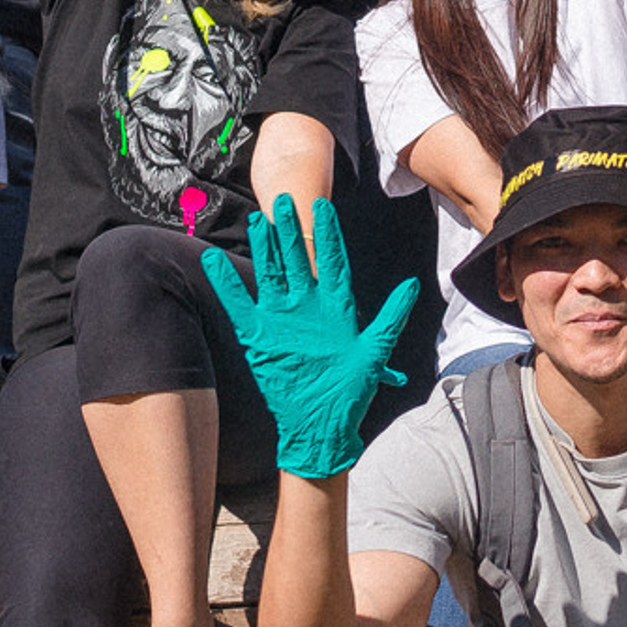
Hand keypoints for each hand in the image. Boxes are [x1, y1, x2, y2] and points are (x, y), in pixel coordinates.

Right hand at [202, 197, 415, 480]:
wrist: (321, 423)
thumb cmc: (351, 392)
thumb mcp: (374, 350)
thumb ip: (391, 317)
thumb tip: (413, 284)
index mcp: (336, 308)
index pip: (331, 263)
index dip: (327, 237)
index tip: (324, 209)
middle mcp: (307, 308)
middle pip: (297, 261)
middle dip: (291, 233)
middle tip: (285, 202)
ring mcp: (281, 320)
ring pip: (270, 274)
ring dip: (264, 249)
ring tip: (259, 219)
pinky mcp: (258, 337)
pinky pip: (239, 304)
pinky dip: (226, 282)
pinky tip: (213, 258)